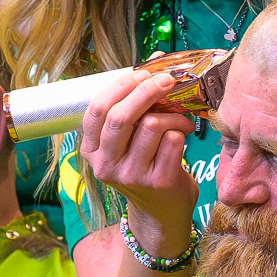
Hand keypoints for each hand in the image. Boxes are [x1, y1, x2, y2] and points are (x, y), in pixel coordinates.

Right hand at [79, 70, 198, 250]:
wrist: (161, 211)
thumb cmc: (145, 166)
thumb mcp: (126, 142)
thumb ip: (130, 110)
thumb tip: (150, 65)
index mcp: (91, 150)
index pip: (97, 110)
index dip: (120, 86)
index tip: (141, 73)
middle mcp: (105, 164)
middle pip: (121, 116)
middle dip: (147, 91)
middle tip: (167, 81)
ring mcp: (131, 175)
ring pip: (152, 125)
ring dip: (173, 115)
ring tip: (181, 121)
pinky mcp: (158, 182)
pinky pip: (174, 140)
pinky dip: (183, 131)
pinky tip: (185, 137)